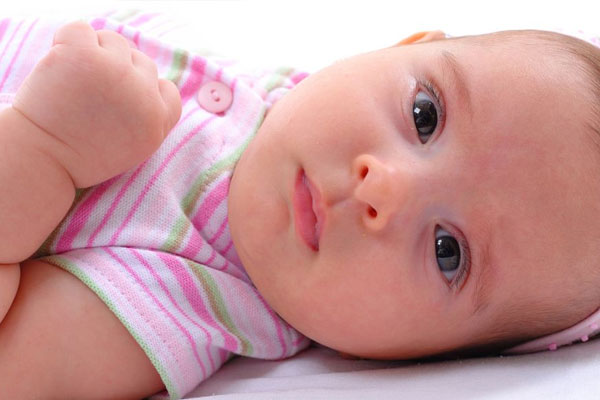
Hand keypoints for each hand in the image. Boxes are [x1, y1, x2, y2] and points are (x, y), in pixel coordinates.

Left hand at [12, 21, 181, 187]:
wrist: (42, 159)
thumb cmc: (80, 156)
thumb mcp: (133, 147)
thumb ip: (147, 117)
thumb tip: (144, 82)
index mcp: (157, 120)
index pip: (167, 89)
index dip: (145, 89)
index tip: (121, 100)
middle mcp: (143, 95)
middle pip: (141, 62)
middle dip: (118, 71)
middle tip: (89, 93)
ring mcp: (115, 71)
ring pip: (114, 41)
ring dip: (94, 53)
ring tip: (73, 79)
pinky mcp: (83, 54)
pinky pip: (80, 29)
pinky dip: (67, 41)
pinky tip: (59, 66)